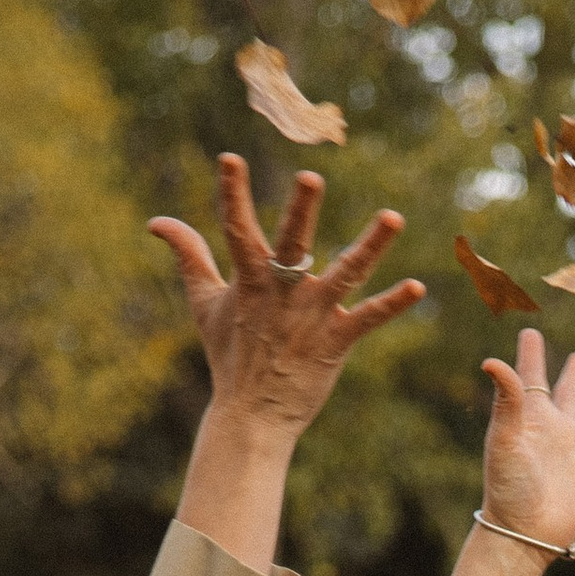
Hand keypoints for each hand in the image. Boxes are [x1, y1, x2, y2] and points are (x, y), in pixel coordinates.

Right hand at [151, 156, 424, 444]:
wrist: (252, 416)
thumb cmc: (231, 355)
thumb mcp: (205, 303)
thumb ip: (189, 256)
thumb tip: (156, 222)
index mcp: (250, 279)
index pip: (237, 229)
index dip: (232, 194)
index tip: (229, 159)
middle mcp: (283, 292)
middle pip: (292, 244)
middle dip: (300, 211)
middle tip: (311, 176)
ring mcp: (312, 316)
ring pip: (345, 273)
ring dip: (370, 246)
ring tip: (393, 217)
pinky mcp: (336, 341)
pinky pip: (368, 318)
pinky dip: (392, 304)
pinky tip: (418, 287)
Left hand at [479, 324, 574, 550]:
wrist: (522, 534)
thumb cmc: (507, 488)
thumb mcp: (503, 439)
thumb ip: (506, 399)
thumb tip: (492, 362)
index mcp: (534, 417)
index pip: (532, 377)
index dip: (531, 355)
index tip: (530, 334)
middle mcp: (560, 433)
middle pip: (570, 395)